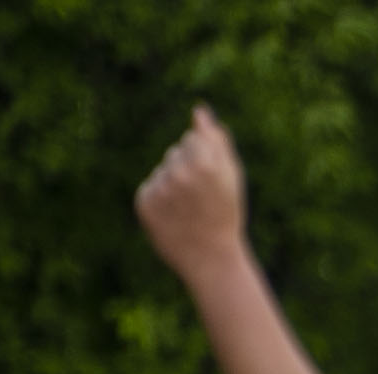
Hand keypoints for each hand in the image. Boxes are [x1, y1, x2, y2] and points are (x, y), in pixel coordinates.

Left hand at [136, 105, 246, 276]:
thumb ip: (218, 141)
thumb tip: (200, 111)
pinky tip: (174, 216)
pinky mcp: (144, 202)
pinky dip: (160, 199)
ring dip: (173, 184)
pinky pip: (150, 187)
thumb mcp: (232, 177)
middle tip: (202, 199)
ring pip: (163, 169)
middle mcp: (180, 173)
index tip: (214, 183)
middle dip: (188, 169)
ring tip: (188, 209)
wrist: (211, 259)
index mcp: (206, 163)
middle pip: (176, 152)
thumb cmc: (225, 215)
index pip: (194, 137)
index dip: (207, 159)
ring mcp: (160, 187)